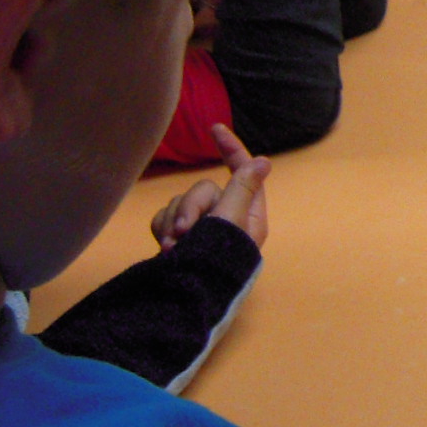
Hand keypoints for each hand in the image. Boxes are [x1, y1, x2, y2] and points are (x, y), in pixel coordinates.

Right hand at [150, 124, 269, 251]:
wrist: (182, 298)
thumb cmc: (214, 262)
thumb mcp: (232, 222)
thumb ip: (242, 189)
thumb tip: (263, 162)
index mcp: (248, 214)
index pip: (242, 172)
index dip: (231, 148)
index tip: (214, 128)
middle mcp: (225, 219)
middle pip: (204, 188)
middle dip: (191, 206)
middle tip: (186, 231)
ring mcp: (200, 230)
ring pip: (181, 201)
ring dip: (174, 221)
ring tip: (175, 246)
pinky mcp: (177, 238)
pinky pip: (165, 217)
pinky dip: (163, 229)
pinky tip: (166, 249)